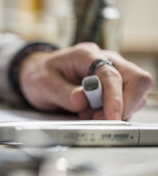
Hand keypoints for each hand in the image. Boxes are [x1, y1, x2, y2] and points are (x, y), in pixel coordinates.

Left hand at [19, 43, 153, 119]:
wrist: (37, 73)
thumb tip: (81, 100)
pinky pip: (127, 100)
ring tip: (90, 115)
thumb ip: (63, 93)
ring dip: (120, 109)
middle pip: (137, 80)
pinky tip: (93, 114)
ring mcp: (112, 71)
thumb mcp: (43, 85)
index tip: (111, 118)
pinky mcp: (113, 84)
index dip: (115, 99)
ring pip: (136, 92)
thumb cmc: (40, 75)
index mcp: (86, 55)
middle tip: (102, 119)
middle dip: (126, 104)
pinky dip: (115, 111)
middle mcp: (105, 60)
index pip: (111, 74)